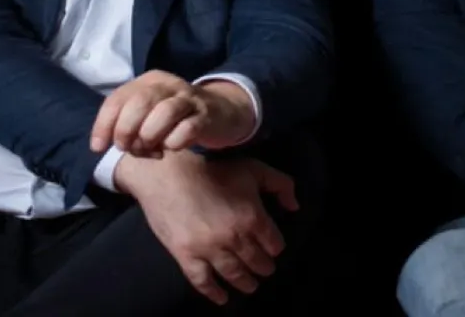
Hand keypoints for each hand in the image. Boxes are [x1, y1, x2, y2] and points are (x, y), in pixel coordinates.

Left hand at [91, 71, 254, 155]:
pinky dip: (174, 143)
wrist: (219, 111)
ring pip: (163, 113)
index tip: (99, 147)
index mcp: (148, 81)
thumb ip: (125, 122)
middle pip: (139, 103)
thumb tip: (99, 144)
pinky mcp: (206, 115)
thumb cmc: (174, 117)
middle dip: (127, 131)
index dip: (104, 124)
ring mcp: (189, 98)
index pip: (117, 98)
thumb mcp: (147, 113)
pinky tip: (173, 147)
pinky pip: (187, 130)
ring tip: (152, 149)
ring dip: (151, 138)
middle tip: (131, 148)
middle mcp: (168, 84)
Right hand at [114, 150, 297, 304]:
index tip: (274, 249)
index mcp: (252, 216)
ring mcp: (209, 249)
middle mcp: (234, 238)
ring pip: (233, 273)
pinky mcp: (186, 256)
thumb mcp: (254, 168)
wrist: (170, 171)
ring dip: (245, 282)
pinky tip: (222, 298)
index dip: (276, 246)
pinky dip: (214, 293)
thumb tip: (294, 207)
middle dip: (263, 267)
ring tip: (251, 286)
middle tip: (265, 270)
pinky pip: (203, 281)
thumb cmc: (215, 167)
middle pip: (255, 260)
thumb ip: (281, 185)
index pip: (273, 242)